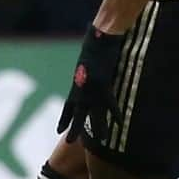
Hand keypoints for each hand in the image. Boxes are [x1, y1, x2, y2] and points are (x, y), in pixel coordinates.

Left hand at [57, 26, 125, 143]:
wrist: (102, 36)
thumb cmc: (95, 44)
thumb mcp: (86, 62)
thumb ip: (86, 74)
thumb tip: (88, 77)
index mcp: (76, 83)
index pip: (68, 106)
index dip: (64, 119)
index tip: (58, 131)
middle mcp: (82, 88)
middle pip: (76, 114)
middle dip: (73, 129)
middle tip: (69, 142)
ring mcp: (92, 88)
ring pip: (94, 114)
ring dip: (97, 128)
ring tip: (101, 141)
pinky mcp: (104, 84)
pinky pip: (110, 104)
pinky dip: (115, 114)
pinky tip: (119, 123)